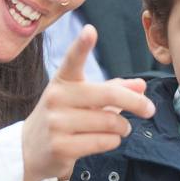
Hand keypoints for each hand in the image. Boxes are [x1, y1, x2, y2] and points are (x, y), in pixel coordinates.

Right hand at [19, 25, 154, 180]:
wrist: (30, 150)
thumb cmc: (64, 118)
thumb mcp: (83, 99)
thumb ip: (112, 90)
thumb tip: (142, 86)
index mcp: (63, 81)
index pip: (73, 60)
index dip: (82, 45)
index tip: (90, 30)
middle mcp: (56, 98)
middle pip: (108, 95)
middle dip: (136, 103)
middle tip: (149, 110)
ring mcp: (56, 123)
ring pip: (110, 122)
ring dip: (123, 127)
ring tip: (121, 128)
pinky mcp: (61, 147)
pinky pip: (104, 141)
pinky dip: (113, 141)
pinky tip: (108, 140)